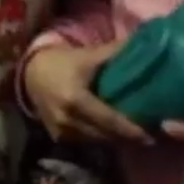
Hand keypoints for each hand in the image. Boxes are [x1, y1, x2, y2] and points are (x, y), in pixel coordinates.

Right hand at [22, 39, 152, 145]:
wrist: (32, 74)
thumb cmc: (63, 62)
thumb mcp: (88, 55)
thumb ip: (115, 51)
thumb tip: (144, 42)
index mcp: (76, 99)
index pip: (109, 120)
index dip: (131, 130)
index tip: (151, 137)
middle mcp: (68, 119)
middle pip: (105, 135)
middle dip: (128, 137)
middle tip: (150, 136)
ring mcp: (61, 131)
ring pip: (96, 141)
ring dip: (115, 139)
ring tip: (135, 135)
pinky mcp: (58, 137)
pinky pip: (85, 141)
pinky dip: (100, 137)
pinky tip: (113, 133)